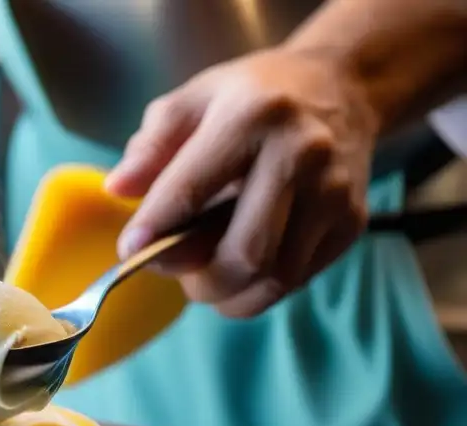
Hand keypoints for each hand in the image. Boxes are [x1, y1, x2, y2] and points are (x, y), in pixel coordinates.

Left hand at [107, 47, 380, 317]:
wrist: (340, 88)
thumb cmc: (250, 99)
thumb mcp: (191, 101)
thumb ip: (150, 146)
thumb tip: (118, 189)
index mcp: (252, 116)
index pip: (192, 190)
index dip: (155, 230)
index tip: (130, 251)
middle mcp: (301, 154)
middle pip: (244, 254)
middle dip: (198, 279)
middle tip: (175, 270)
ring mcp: (333, 192)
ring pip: (273, 278)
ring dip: (227, 293)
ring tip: (205, 275)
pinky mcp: (351, 223)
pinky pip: (296, 280)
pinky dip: (257, 290)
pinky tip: (240, 268)